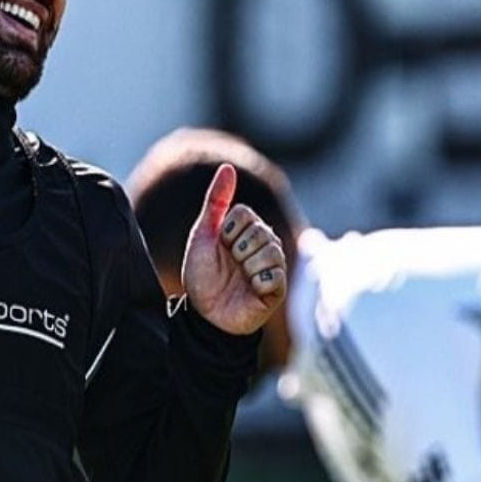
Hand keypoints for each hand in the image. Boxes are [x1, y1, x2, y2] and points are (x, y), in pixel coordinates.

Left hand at [181, 164, 286, 334]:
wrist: (205, 314)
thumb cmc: (202, 275)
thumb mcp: (203, 234)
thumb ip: (216, 200)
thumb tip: (228, 167)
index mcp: (247, 230)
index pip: (245, 213)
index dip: (226, 231)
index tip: (219, 246)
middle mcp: (265, 244)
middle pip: (258, 230)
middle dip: (235, 249)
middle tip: (229, 265)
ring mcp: (273, 266)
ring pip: (268, 251)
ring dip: (246, 266)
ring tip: (239, 279)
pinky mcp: (278, 288)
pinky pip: (274, 275)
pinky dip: (256, 283)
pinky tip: (250, 290)